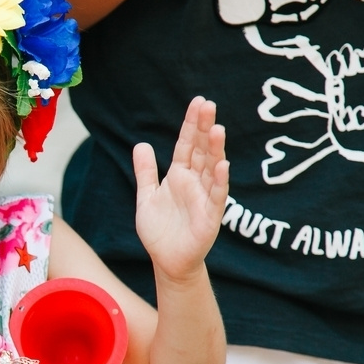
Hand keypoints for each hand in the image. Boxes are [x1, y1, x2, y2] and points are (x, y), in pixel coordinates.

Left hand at [134, 96, 228, 281]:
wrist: (167, 261)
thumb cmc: (160, 230)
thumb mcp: (146, 197)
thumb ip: (145, 172)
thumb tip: (141, 144)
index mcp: (180, 175)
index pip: (186, 145)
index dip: (191, 125)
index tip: (198, 102)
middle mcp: (195, 182)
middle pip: (202, 151)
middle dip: (204, 129)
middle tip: (208, 105)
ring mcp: (204, 198)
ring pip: (212, 169)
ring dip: (215, 150)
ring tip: (217, 129)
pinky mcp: (210, 217)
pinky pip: (216, 196)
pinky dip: (219, 181)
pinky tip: (222, 165)